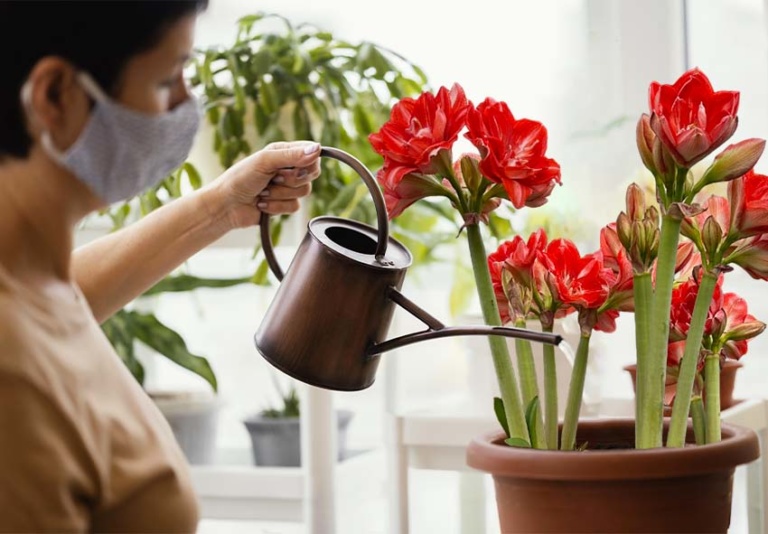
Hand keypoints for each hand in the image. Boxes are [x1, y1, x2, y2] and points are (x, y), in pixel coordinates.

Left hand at [207, 141, 321, 228]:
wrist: (226, 206)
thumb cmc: (239, 178)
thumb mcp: (265, 161)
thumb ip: (292, 155)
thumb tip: (317, 149)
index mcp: (284, 152)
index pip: (312, 154)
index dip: (308, 162)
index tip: (292, 167)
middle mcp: (288, 168)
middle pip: (311, 174)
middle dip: (292, 179)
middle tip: (274, 178)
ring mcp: (287, 187)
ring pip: (304, 192)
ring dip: (280, 194)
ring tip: (263, 191)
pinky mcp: (284, 204)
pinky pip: (295, 207)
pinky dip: (276, 207)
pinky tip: (262, 203)